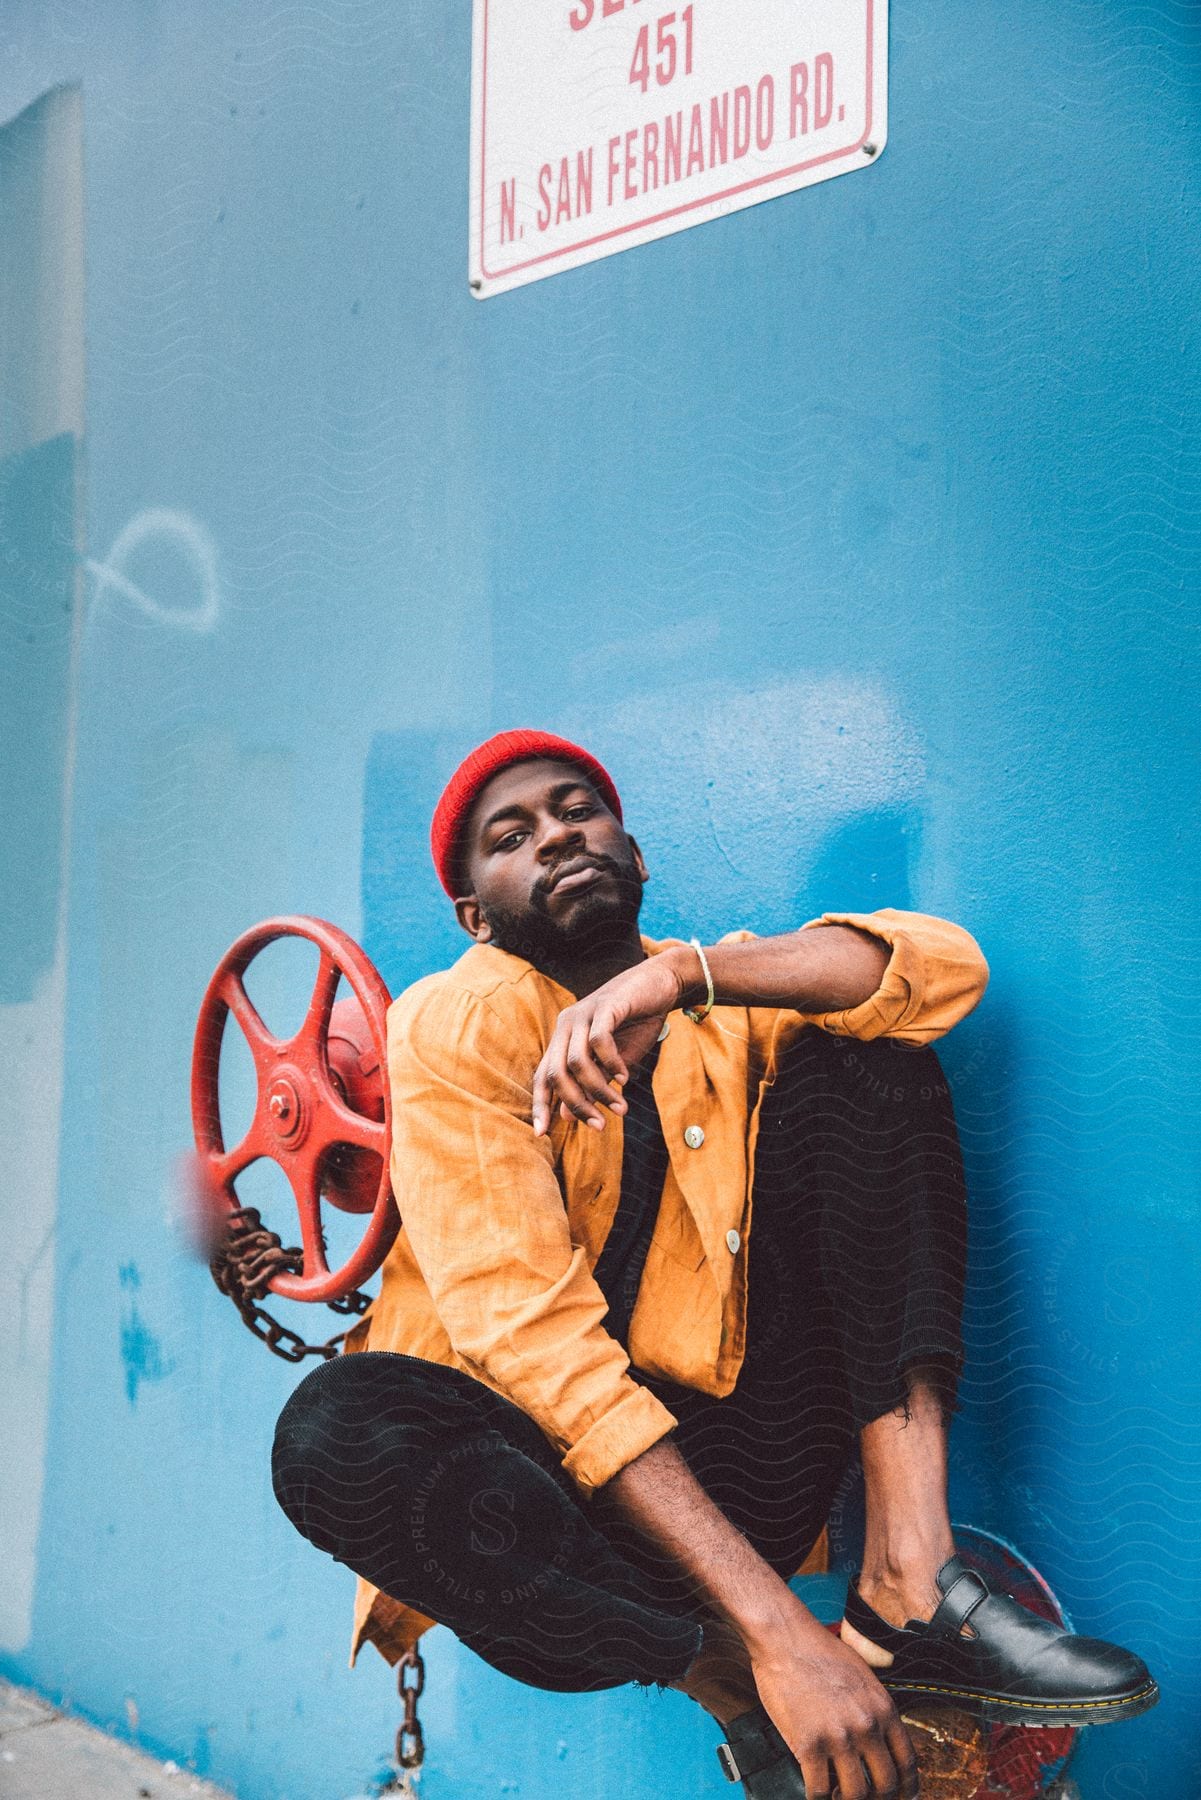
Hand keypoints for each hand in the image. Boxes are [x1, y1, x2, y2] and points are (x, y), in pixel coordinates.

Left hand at [531, 953, 688, 1135]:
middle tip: (600, 1125)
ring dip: (599, 1091)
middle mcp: (566, 1025)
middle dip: (576, 1104)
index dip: (539, 1105)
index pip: (542, 1075)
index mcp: (563, 1038)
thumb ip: (592, 1084)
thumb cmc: (637, 1023)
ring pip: (577, 1063)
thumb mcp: (614, 1062)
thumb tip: (567, 1116)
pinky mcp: (605, 1005)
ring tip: (621, 1108)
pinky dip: (612, 1064)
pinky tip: (626, 1077)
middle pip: (555, 1074)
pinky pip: (599, 1042)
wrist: (662, 984)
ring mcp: (584, 1013)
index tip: (540, 1134)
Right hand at [745, 1607, 917, 1799]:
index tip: (903, 1796)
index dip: (907, 1787)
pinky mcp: (809, 1745)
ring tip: (838, 1797)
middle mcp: (866, 1726)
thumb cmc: (819, 1652)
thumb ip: (874, 1708)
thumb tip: (877, 1737)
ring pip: (855, 1794)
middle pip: (885, 1784)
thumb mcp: (862, 1675)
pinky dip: (819, 1799)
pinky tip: (817, 1795)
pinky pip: (819, 1790)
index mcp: (883, 1709)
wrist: (786, 1638)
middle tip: (869, 1799)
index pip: (907, 1761)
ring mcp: (838, 1737)